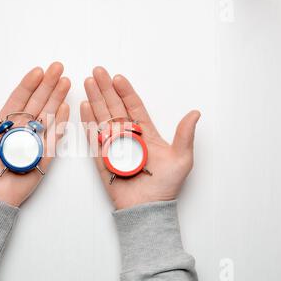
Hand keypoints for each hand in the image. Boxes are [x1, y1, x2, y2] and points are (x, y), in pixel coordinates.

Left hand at [0, 62, 69, 206]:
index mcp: (4, 124)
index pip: (19, 99)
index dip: (29, 84)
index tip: (38, 70)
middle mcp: (21, 129)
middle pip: (37, 102)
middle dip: (48, 85)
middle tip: (58, 68)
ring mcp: (34, 141)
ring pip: (48, 115)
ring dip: (57, 98)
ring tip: (66, 82)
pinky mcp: (43, 156)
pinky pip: (53, 137)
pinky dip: (60, 122)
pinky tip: (65, 107)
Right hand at [80, 67, 199, 209]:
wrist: (148, 208)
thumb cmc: (166, 185)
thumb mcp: (182, 159)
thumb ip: (185, 135)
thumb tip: (195, 112)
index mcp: (146, 134)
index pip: (134, 107)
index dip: (126, 92)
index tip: (118, 78)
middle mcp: (128, 136)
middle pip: (115, 108)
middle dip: (106, 89)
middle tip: (98, 72)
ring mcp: (114, 146)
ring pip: (103, 118)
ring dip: (95, 100)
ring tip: (88, 83)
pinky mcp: (102, 158)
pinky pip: (94, 138)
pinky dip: (88, 122)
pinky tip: (84, 107)